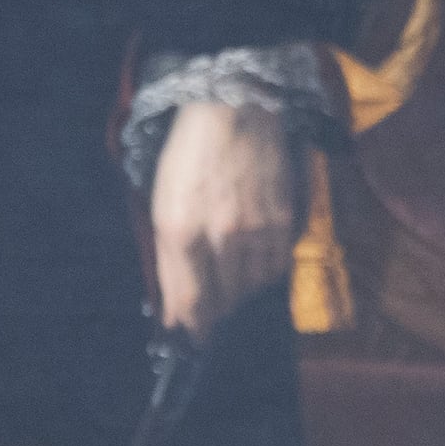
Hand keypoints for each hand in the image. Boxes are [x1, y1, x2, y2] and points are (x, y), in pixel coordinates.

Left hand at [147, 97, 298, 334]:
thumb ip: (168, 262)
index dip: (190, 326)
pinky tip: (251, 260)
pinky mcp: (282, 221)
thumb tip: (173, 311)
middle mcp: (220, 234)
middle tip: (209, 311)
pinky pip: (274, 268)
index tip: (190, 337)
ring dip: (237, 293)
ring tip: (229, 280)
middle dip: (213, 311)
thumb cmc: (191, 155)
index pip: (190, 301)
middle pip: (222, 300)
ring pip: (249, 288)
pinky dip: (262, 274)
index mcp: (181, 230)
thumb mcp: (163, 205)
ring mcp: (255, 229)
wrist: (235, 108)